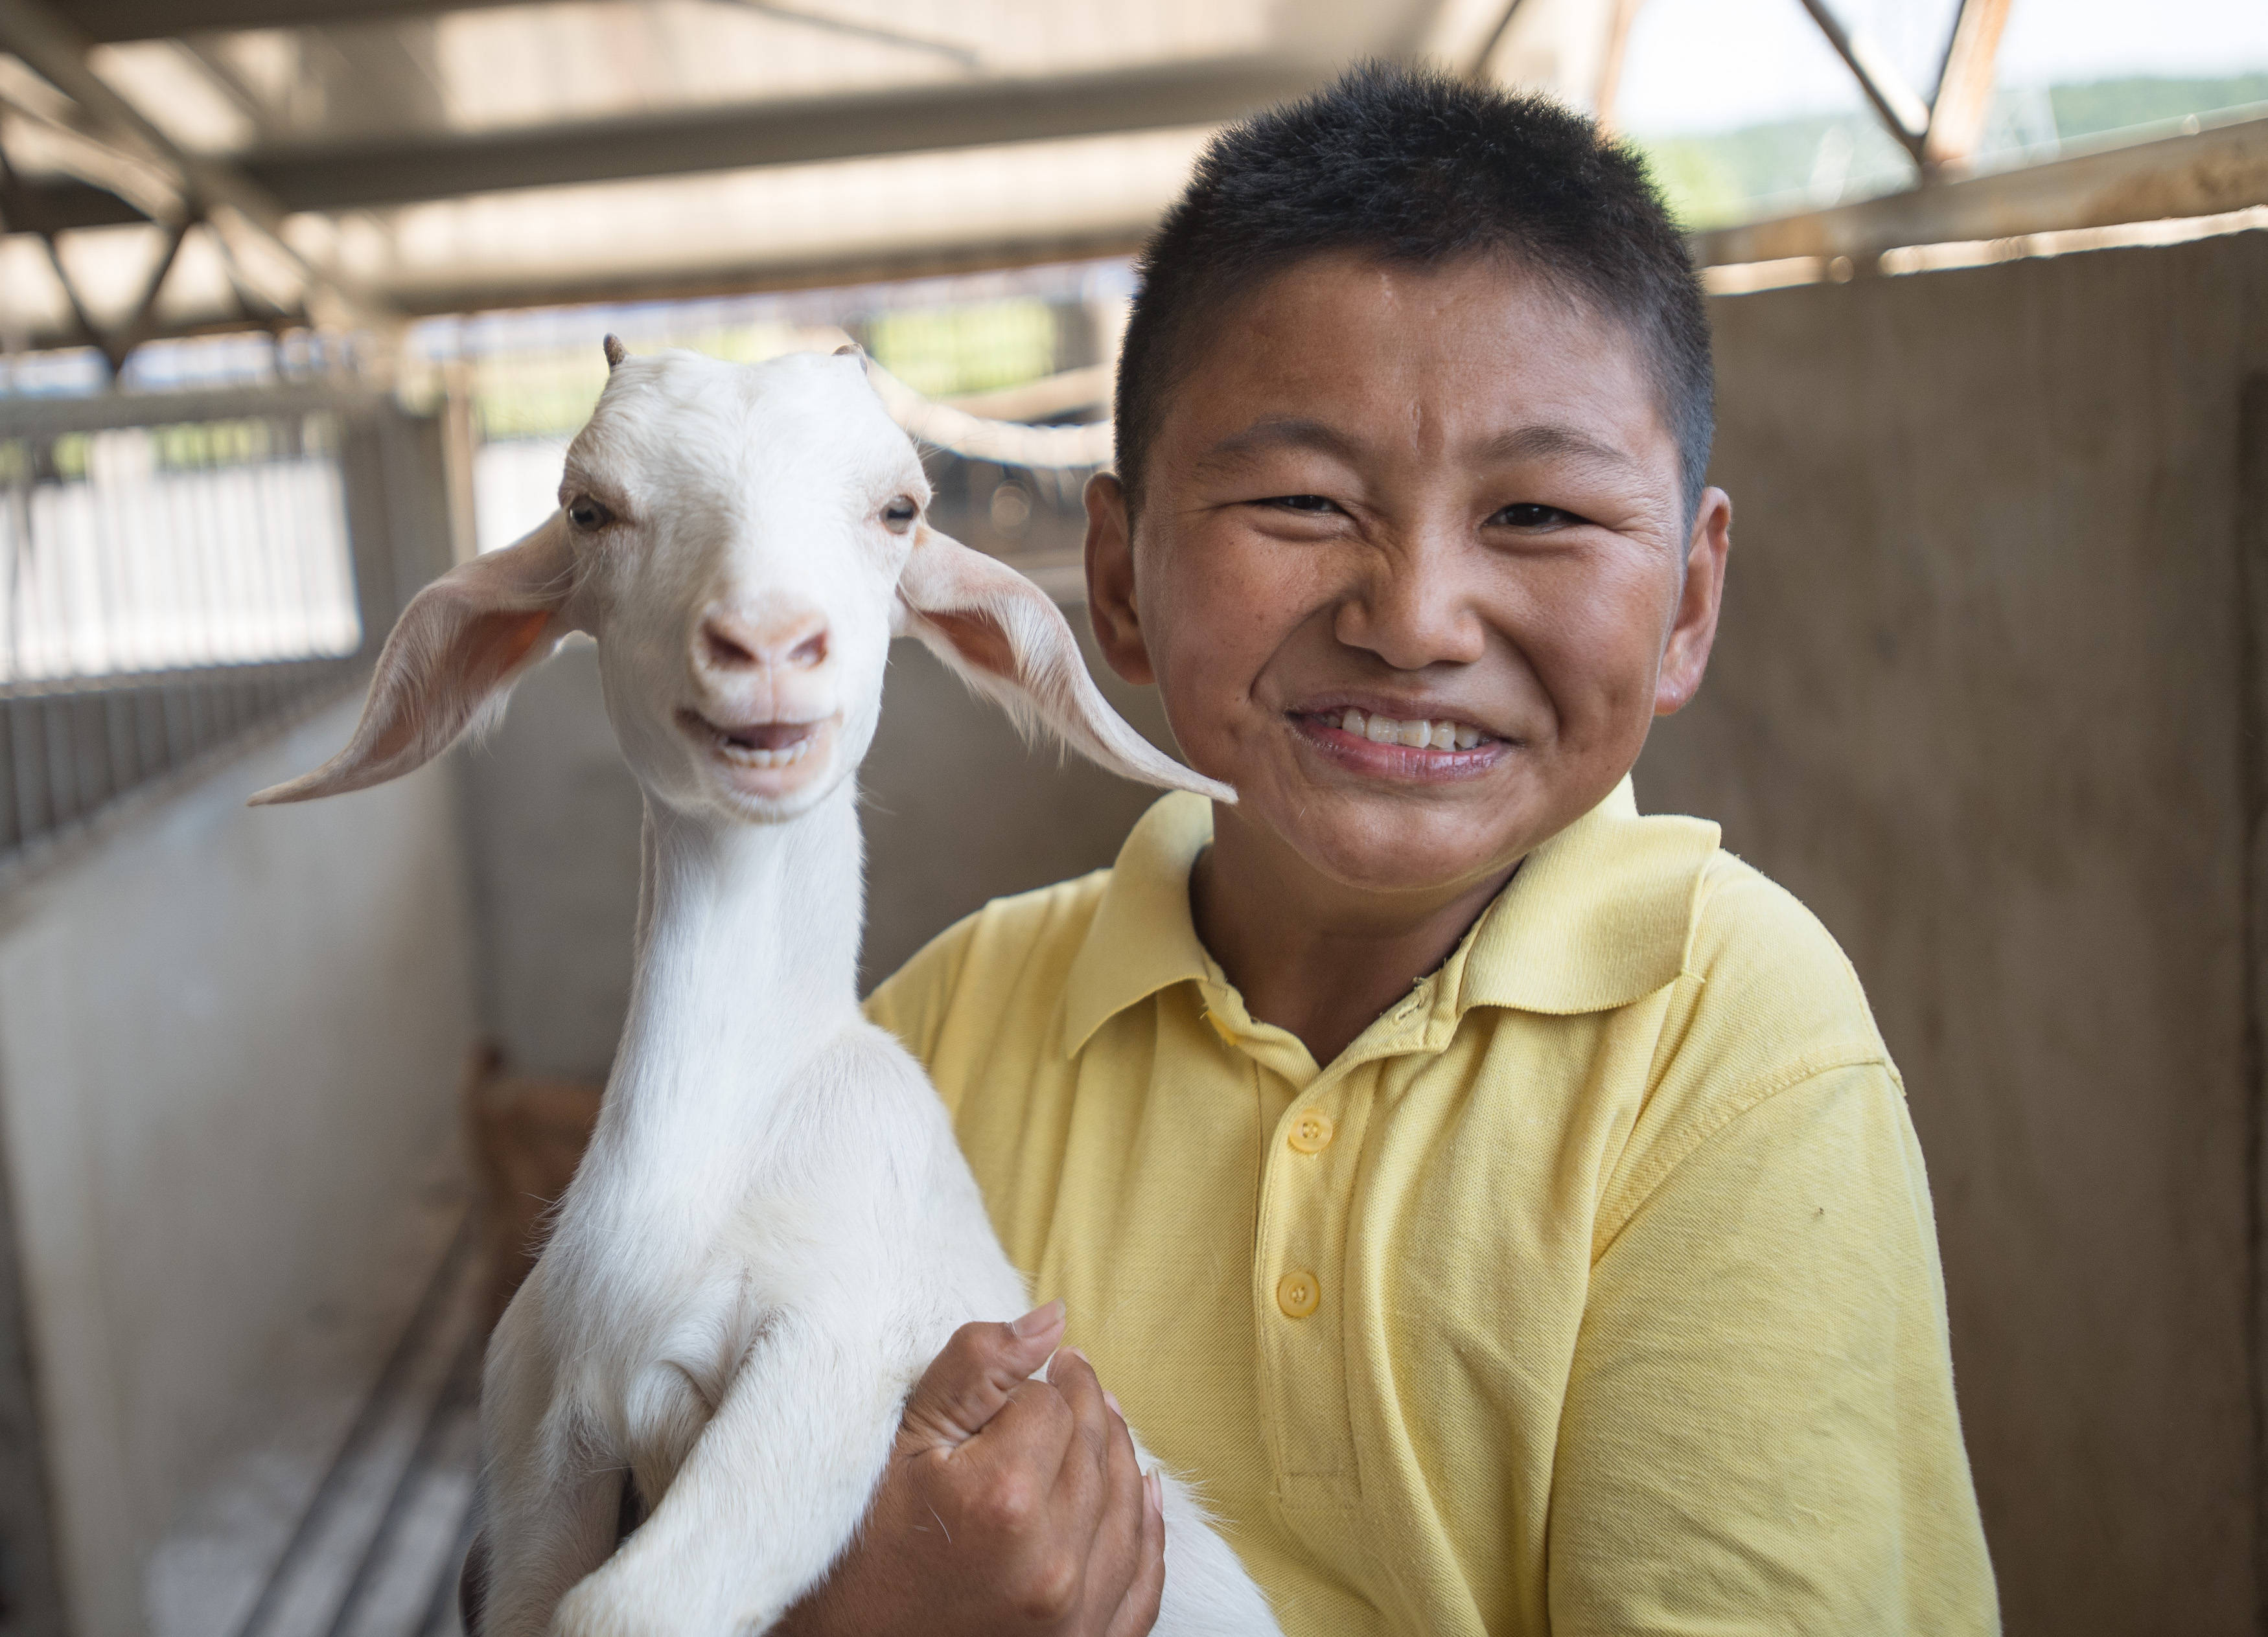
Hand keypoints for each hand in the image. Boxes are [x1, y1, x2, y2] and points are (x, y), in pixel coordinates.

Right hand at [776, 1300, 1165, 1636]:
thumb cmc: (862, 1547)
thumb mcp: (905, 1443)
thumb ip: (978, 1367)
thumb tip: (1054, 1319)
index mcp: (1004, 1499)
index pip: (1050, 1405)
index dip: (1026, 1389)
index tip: (1005, 1392)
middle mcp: (1052, 1561)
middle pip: (1095, 1448)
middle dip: (1082, 1405)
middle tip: (1068, 1374)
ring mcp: (1075, 1614)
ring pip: (1126, 1504)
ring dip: (1118, 1452)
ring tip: (1101, 1416)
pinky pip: (1143, 1580)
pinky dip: (1147, 1528)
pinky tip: (1142, 1491)